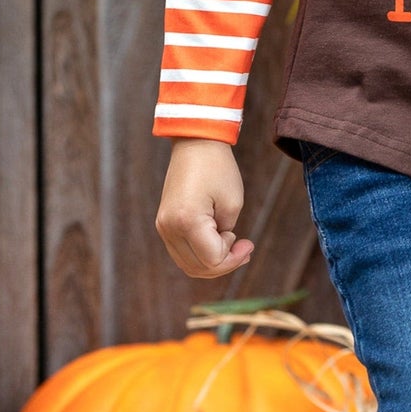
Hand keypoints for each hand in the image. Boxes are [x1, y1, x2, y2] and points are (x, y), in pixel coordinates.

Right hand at [156, 138, 254, 277]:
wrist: (195, 144)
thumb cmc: (218, 169)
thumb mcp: (232, 204)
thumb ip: (225, 235)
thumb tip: (218, 253)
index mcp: (187, 221)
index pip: (212, 260)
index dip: (234, 258)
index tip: (247, 242)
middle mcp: (169, 227)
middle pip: (198, 267)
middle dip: (225, 264)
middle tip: (245, 249)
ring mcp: (163, 226)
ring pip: (188, 264)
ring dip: (212, 262)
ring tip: (233, 247)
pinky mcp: (163, 224)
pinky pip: (181, 252)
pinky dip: (200, 254)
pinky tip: (218, 242)